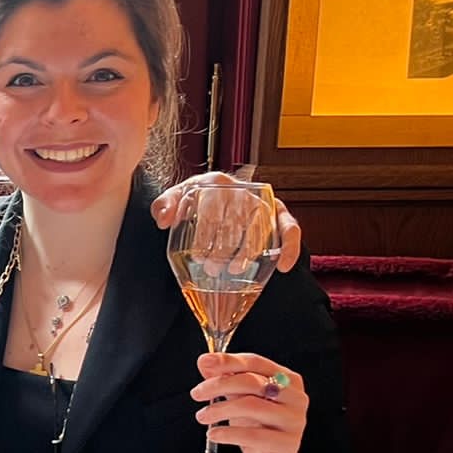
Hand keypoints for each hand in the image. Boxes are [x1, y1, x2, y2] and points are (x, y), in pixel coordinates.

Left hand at [151, 172, 303, 270]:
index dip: (205, 236)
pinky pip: (289, 227)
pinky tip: (284, 266)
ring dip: (248, 252)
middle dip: (222, 249)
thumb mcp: (176, 198)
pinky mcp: (278, 212)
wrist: (215, 195)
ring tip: (234, 270)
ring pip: (259, 227)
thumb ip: (163, 205)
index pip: (211, 210)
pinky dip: (290, 246)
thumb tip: (163, 219)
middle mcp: (240, 188)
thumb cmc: (195, 199)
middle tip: (212, 269)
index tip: (198, 256)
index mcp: (214, 182)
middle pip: (234, 222)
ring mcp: (261, 200)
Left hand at [191, 352, 310, 452]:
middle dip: (219, 385)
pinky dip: (227, 433)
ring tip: (202, 416)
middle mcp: (295, 397)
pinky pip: (252, 435)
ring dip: (220, 409)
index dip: (228, 361)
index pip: (255, 362)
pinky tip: (213, 434)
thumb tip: (206, 362)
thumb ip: (226, 378)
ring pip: (251, 406)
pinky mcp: (286, 444)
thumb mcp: (240, 397)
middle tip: (196, 393)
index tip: (205, 361)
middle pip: (252, 382)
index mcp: (287, 379)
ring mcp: (293, 421)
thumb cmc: (258, 425)